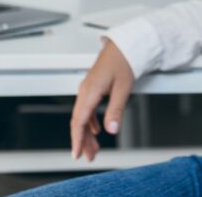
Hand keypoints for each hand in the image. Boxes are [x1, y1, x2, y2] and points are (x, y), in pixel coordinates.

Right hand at [70, 39, 134, 160]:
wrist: (124, 45)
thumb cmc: (124, 61)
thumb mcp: (122, 88)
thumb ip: (115, 110)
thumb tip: (111, 130)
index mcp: (90, 91)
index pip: (79, 121)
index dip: (77, 140)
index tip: (77, 154)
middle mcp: (85, 90)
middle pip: (79, 121)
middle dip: (82, 140)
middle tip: (89, 156)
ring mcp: (87, 88)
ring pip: (83, 116)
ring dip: (87, 133)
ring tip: (94, 147)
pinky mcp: (92, 87)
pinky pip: (87, 109)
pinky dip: (91, 122)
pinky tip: (97, 130)